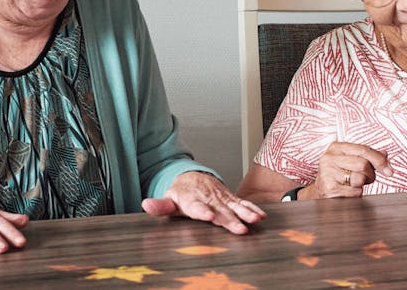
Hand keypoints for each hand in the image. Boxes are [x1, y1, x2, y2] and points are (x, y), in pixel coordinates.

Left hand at [141, 171, 265, 234]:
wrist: (194, 176)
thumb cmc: (182, 193)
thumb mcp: (170, 199)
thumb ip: (160, 206)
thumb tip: (146, 205)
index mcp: (192, 199)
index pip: (197, 206)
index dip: (202, 211)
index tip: (209, 216)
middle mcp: (209, 198)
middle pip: (220, 210)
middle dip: (230, 219)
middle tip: (239, 229)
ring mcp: (221, 198)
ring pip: (234, 206)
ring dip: (244, 214)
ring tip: (253, 221)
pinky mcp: (230, 199)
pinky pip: (242, 203)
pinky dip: (251, 209)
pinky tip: (260, 216)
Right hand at [303, 142, 392, 198]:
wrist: (320, 192)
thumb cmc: (338, 175)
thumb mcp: (350, 161)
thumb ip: (367, 156)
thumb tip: (385, 154)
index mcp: (336, 147)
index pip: (364, 149)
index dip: (380, 160)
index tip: (389, 170)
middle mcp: (329, 158)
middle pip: (363, 164)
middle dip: (370, 174)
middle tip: (367, 178)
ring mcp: (328, 172)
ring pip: (359, 178)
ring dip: (362, 184)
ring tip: (354, 184)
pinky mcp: (330, 187)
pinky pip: (355, 191)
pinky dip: (356, 194)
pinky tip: (348, 191)